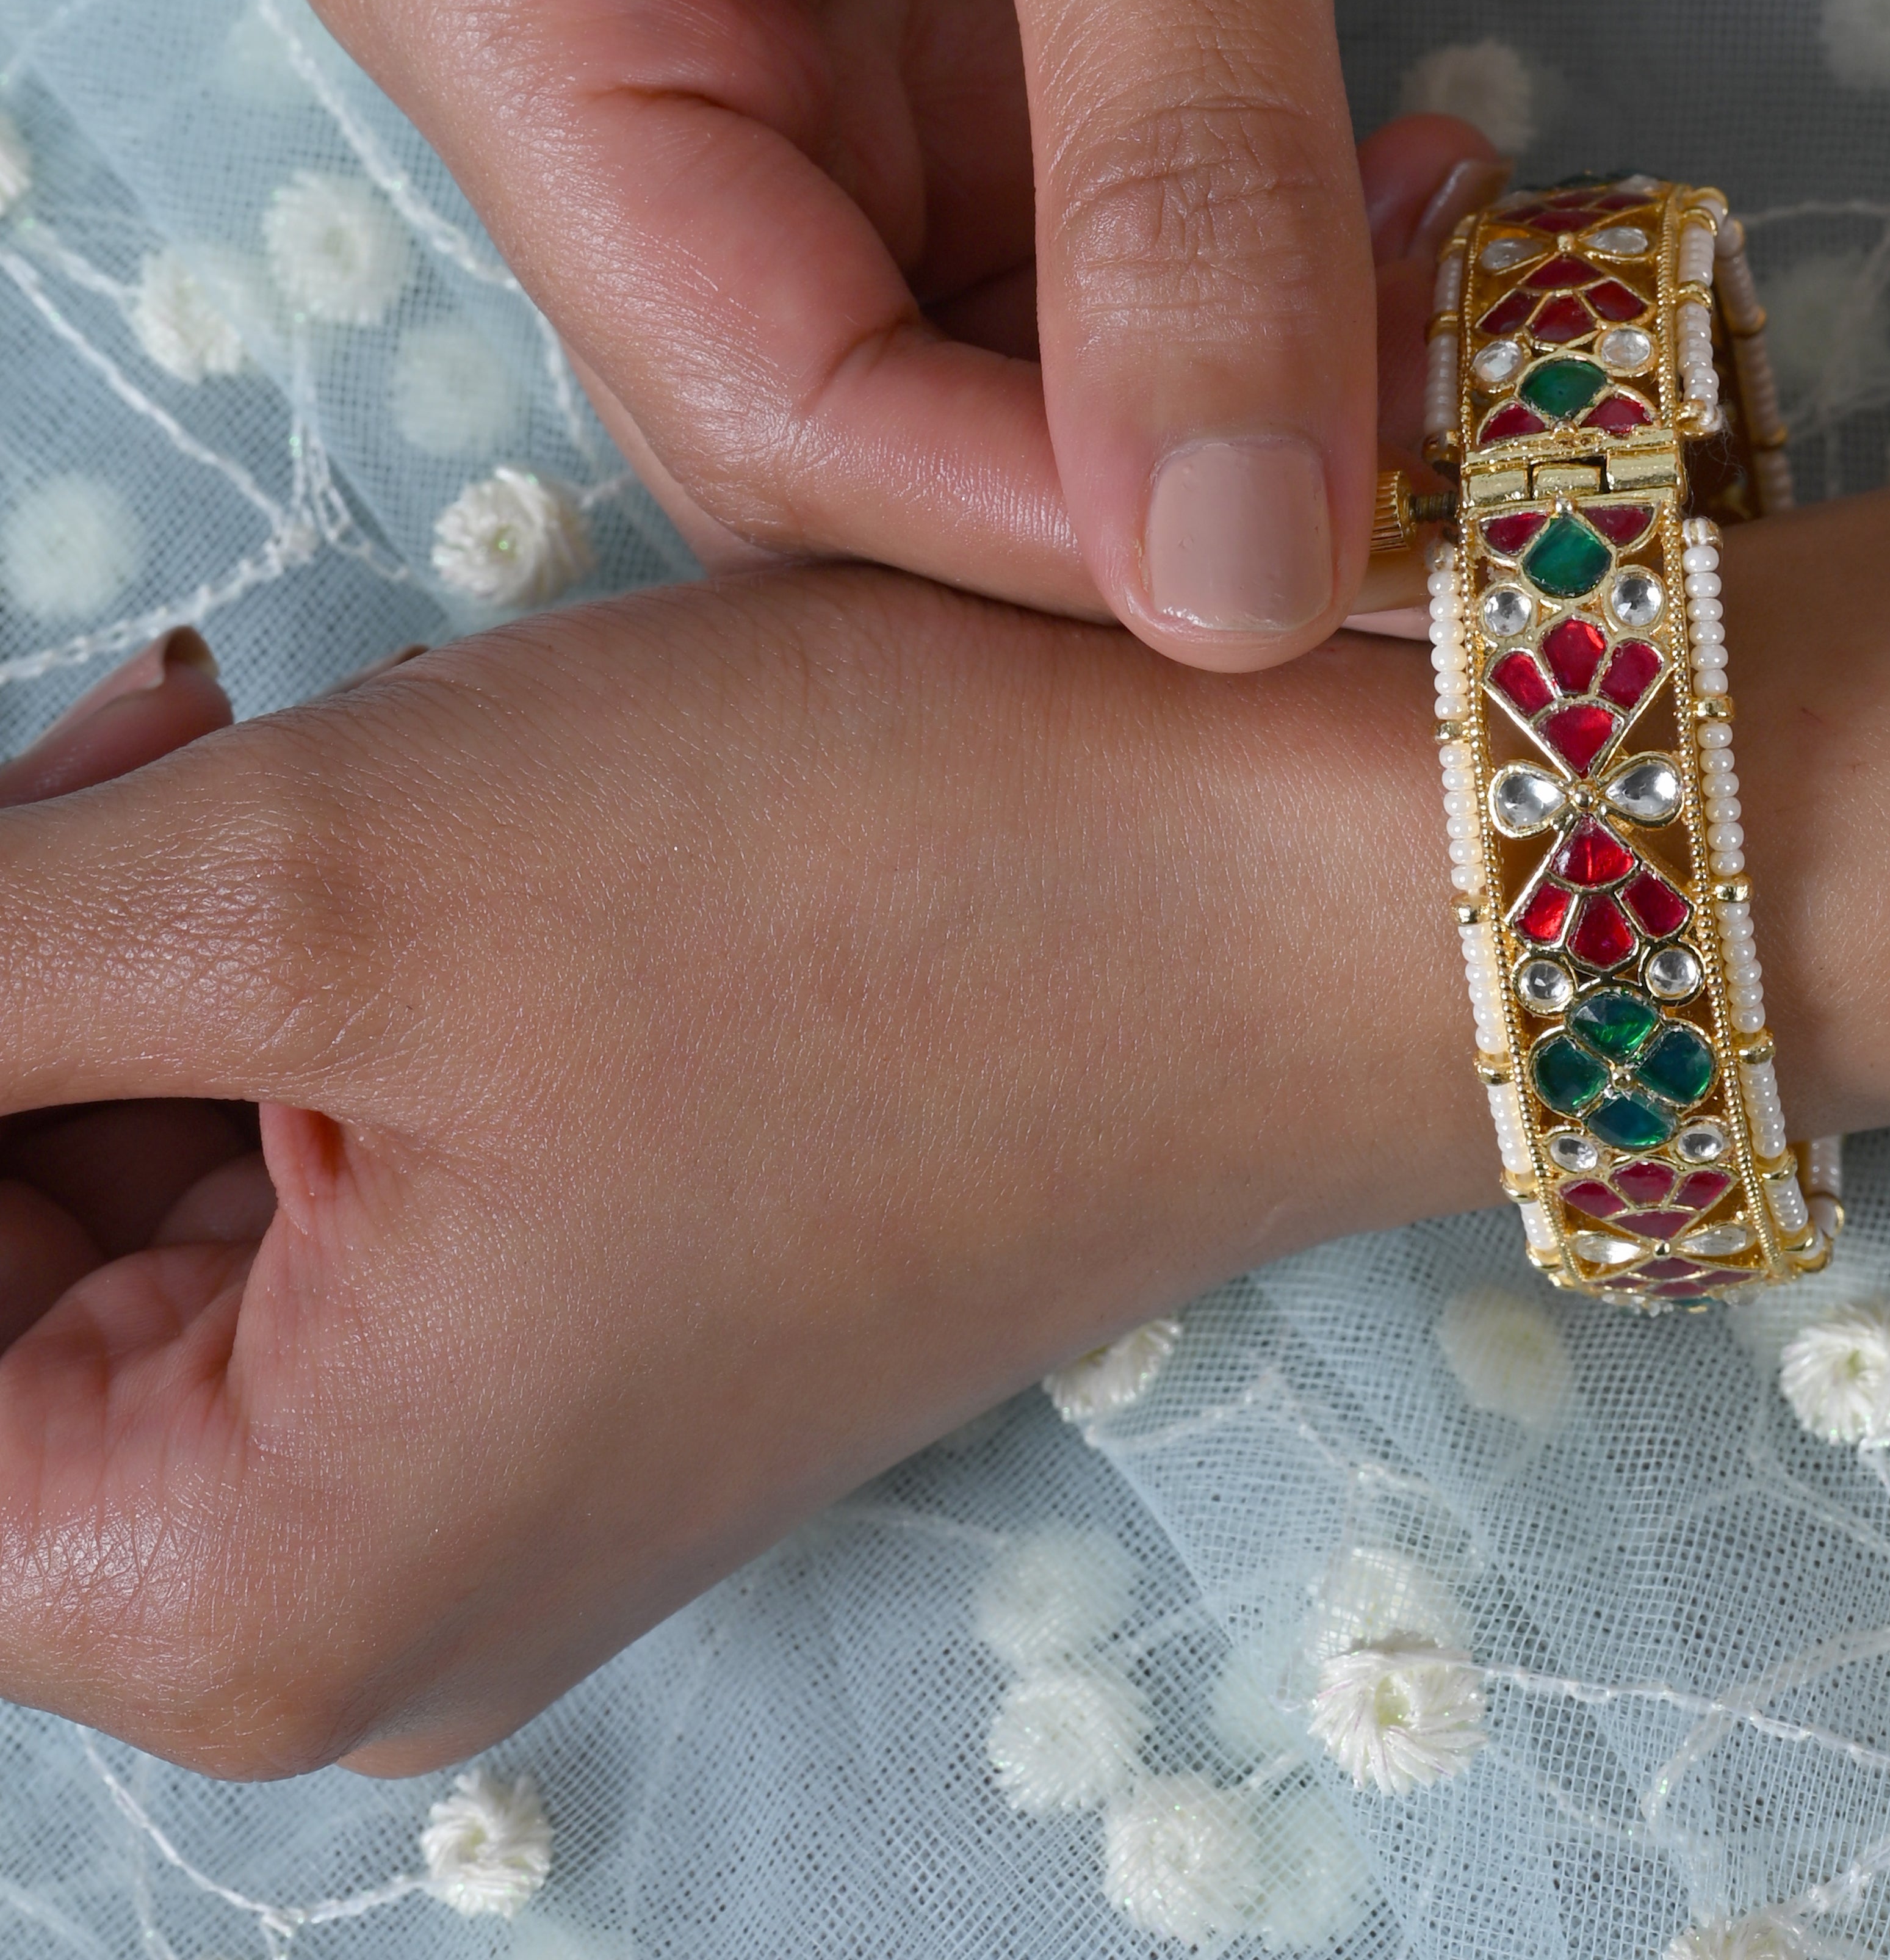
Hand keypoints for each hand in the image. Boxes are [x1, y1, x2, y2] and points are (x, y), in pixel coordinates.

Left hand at [5, 252, 1889, 1769]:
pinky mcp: (594, 1347)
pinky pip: (312, 1223)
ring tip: (242, 749)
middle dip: (7, 1013)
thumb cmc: (846, 883)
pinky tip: (363, 846)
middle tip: (142, 727)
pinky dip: (281, 1026)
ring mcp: (488, 1488)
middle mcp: (352, 1616)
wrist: (1306, 877)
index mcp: (243, 1592)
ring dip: (132, 995)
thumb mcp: (306, 879)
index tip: (38, 812)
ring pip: (129, 1251)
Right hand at [288, 0, 1475, 662]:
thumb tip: (1231, 601)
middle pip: (834, 409)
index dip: (1027, 523)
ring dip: (1209, 381)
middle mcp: (578, 32)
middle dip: (1125, 466)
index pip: (745, 385)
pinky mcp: (910, 12)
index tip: (1322, 580)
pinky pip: (1056, 247)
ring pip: (966, 360)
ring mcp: (747, 32)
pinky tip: (1407, 194)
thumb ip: (1182, 202)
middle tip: (1430, 446)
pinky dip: (1233, 274)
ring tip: (1450, 274)